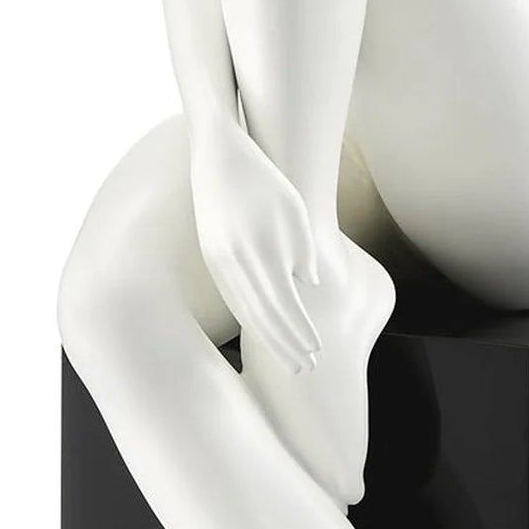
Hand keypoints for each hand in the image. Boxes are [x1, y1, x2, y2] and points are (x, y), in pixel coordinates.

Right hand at [189, 115, 320, 370]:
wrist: (217, 158)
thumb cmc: (266, 181)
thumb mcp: (294, 210)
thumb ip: (303, 250)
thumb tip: (307, 286)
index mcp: (262, 251)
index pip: (284, 306)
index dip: (300, 332)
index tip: (316, 352)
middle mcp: (237, 263)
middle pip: (263, 317)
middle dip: (285, 346)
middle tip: (304, 370)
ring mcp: (220, 262)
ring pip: (245, 310)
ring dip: (268, 337)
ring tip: (287, 357)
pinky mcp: (212, 258)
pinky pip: (232, 297)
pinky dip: (249, 318)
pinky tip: (262, 330)